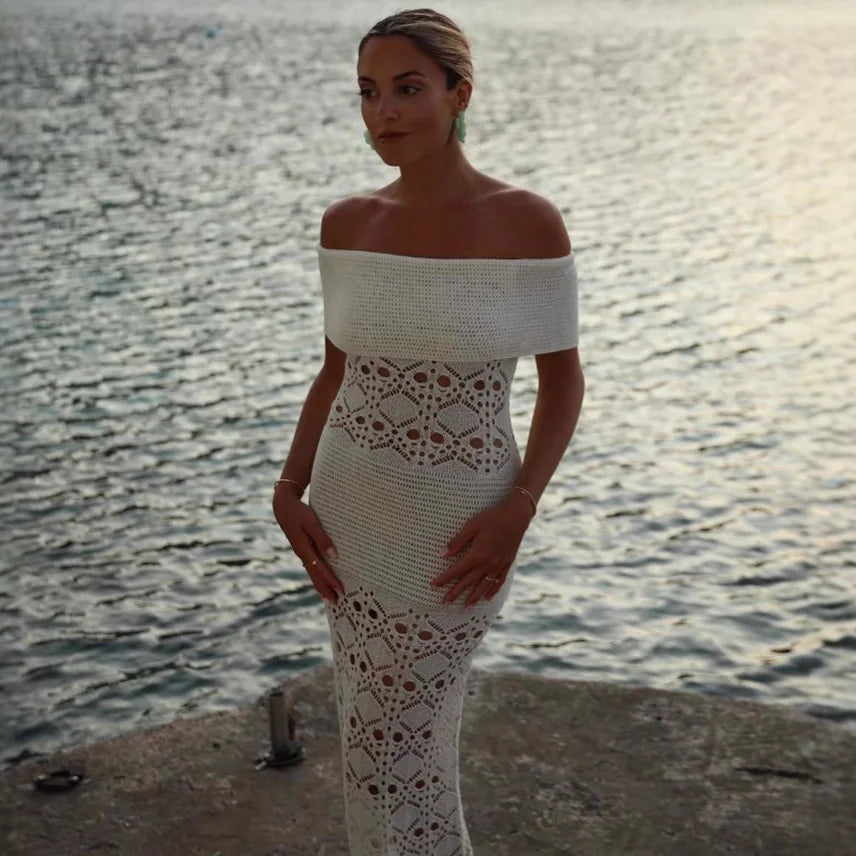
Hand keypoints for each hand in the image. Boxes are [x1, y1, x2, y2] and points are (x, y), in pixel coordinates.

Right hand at [272, 488, 343, 603]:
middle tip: (336, 601)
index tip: (340, 590)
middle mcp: (302, 553)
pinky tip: (321, 578)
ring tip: (329, 595)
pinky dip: (316, 574)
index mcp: (304, 549)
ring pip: (311, 572)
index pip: (319, 569)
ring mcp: (300, 551)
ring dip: (320, 583)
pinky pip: (310, 565)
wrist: (282, 506)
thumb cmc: (299, 512)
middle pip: (314, 575)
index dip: (329, 580)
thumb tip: (333, 556)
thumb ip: (322, 539)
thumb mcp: (312, 522)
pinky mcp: (301, 548)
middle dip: (325, 588)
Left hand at [430, 495, 532, 607]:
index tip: (433, 586)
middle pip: (468, 582)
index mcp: (476, 555)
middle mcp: (487, 564)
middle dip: (455, 593)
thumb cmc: (492, 518)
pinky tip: (487, 598)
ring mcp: (498, 566)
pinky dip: (492, 591)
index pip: (456, 571)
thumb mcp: (471, 526)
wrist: (516, 516)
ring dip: (473, 597)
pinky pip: (498, 582)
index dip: (444, 579)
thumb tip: (443, 554)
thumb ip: (457, 542)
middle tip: (445, 603)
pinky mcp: (507, 564)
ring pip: (483, 586)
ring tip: (465, 606)